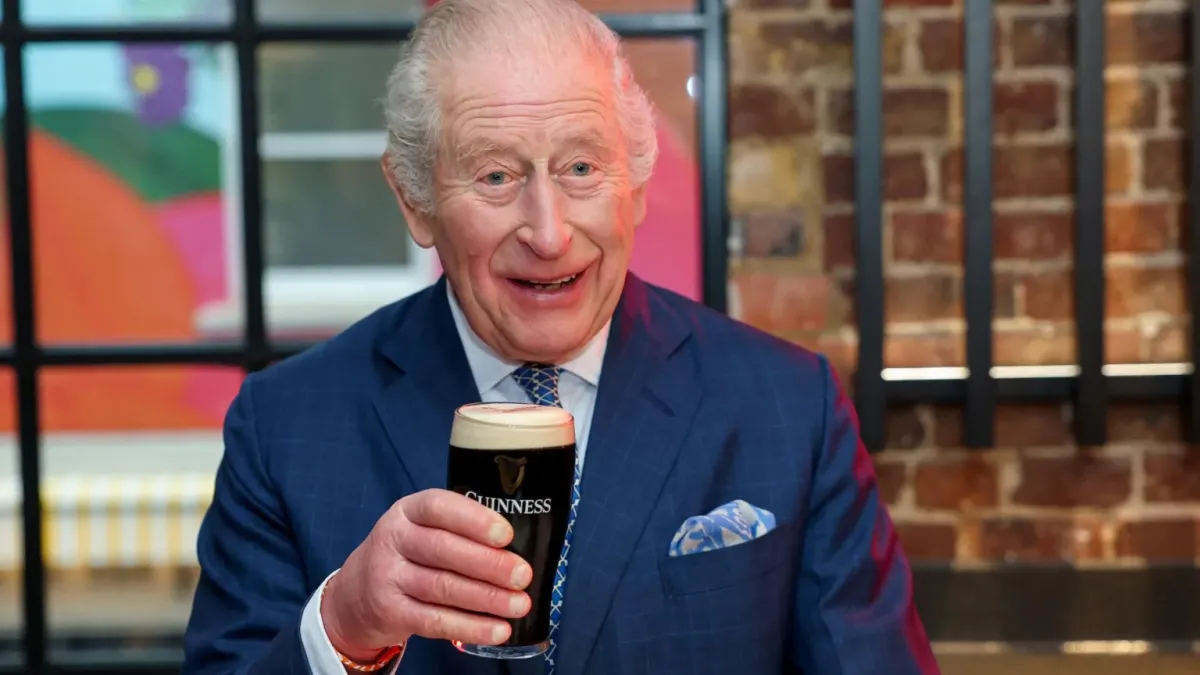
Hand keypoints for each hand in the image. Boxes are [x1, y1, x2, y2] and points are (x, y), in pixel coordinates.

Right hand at [321, 489, 533, 661]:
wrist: (355, 593)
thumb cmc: (408, 554)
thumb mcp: (421, 529)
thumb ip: (459, 530)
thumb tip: (514, 550)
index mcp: (408, 511)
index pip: (438, 507)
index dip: (473, 519)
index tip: (506, 535)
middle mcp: (394, 539)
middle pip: (443, 549)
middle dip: (489, 563)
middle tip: (522, 575)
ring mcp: (388, 577)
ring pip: (443, 587)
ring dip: (487, 598)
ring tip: (519, 604)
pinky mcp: (391, 612)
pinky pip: (435, 621)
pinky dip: (470, 627)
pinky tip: (498, 630)